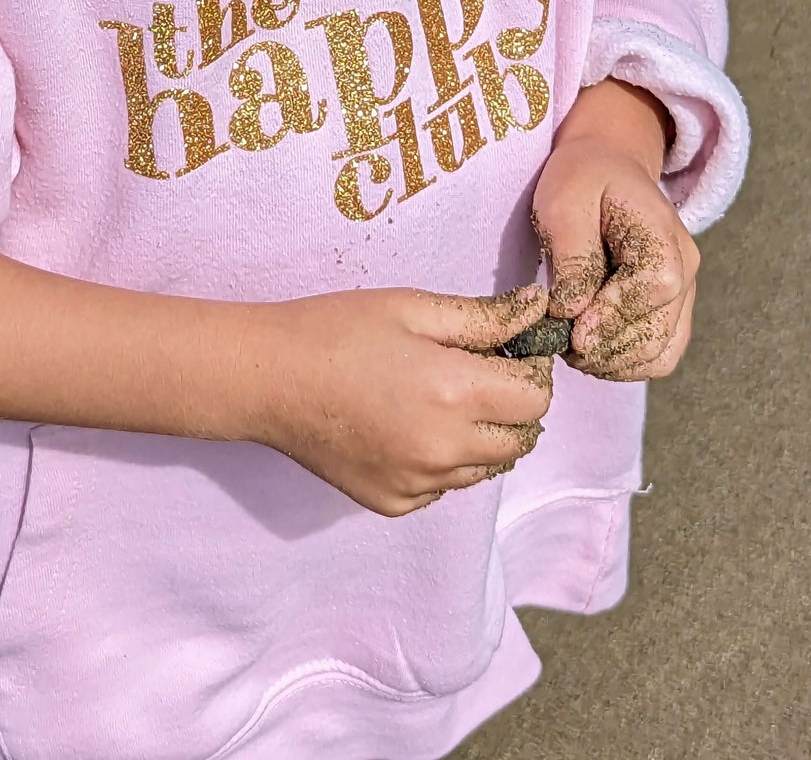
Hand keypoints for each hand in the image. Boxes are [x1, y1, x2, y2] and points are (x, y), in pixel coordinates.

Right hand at [245, 285, 554, 516]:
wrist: (269, 379)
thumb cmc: (338, 330)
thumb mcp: (412, 307)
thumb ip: (485, 317)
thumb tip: (541, 312)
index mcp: (455, 394)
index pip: (536, 399)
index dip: (529, 370)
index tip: (504, 351)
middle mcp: (445, 450)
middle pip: (520, 439)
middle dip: (510, 405)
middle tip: (472, 371)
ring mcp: (419, 484)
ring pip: (485, 467)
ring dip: (480, 435)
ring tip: (436, 397)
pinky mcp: (394, 503)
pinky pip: (444, 485)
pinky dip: (442, 460)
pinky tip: (406, 424)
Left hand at [532, 79, 697, 381]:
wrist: (607, 166)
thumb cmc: (583, 179)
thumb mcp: (565, 203)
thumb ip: (573, 256)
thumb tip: (571, 311)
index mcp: (664, 237)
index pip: (652, 293)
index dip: (611, 320)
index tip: (571, 334)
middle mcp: (685, 270)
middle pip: (656, 334)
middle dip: (605, 349)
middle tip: (558, 344)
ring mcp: (683, 295)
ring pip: (659, 355)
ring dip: (613, 363)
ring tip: (570, 347)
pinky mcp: (670, 312)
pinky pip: (658, 354)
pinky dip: (625, 363)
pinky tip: (590, 349)